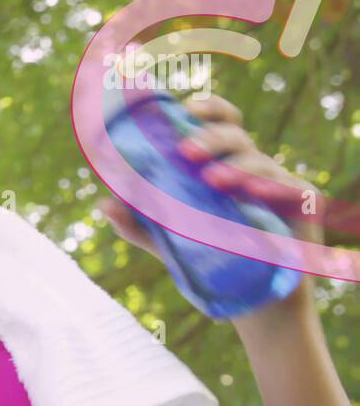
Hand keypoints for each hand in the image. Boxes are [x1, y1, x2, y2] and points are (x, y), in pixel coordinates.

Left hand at [95, 94, 320, 321]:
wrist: (253, 299)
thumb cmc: (210, 257)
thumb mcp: (168, 240)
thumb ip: (136, 222)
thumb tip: (102, 204)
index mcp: (222, 163)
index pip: (220, 123)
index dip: (209, 108)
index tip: (188, 107)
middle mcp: (251, 167)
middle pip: (236, 137)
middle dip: (211, 137)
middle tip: (186, 151)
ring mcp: (279, 184)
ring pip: (260, 163)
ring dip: (237, 166)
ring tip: (213, 179)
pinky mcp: (303, 205)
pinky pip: (290, 189)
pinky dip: (272, 187)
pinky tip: (255, 192)